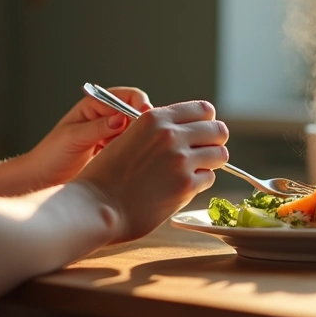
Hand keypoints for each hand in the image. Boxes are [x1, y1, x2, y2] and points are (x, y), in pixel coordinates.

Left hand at [19, 87, 152, 190]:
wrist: (41, 180)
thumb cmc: (50, 155)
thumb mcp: (73, 137)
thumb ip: (98, 127)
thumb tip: (122, 118)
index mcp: (95, 105)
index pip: (127, 96)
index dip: (140, 105)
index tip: (145, 118)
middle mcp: (106, 118)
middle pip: (137, 113)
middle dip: (143, 124)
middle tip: (144, 139)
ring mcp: (111, 136)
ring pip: (137, 132)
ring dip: (139, 140)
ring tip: (136, 153)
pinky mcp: (114, 153)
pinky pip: (133, 148)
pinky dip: (135, 153)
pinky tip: (132, 162)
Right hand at [77, 100, 229, 241]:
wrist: (95, 206)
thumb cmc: (107, 176)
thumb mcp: (130, 137)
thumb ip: (158, 131)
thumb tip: (187, 131)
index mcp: (155, 118)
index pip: (204, 110)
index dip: (205, 123)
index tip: (200, 134)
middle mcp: (170, 135)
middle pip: (218, 130)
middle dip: (213, 143)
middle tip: (202, 155)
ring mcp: (180, 160)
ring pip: (220, 154)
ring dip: (210, 163)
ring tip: (193, 172)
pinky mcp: (185, 186)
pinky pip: (209, 178)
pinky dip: (199, 184)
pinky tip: (181, 188)